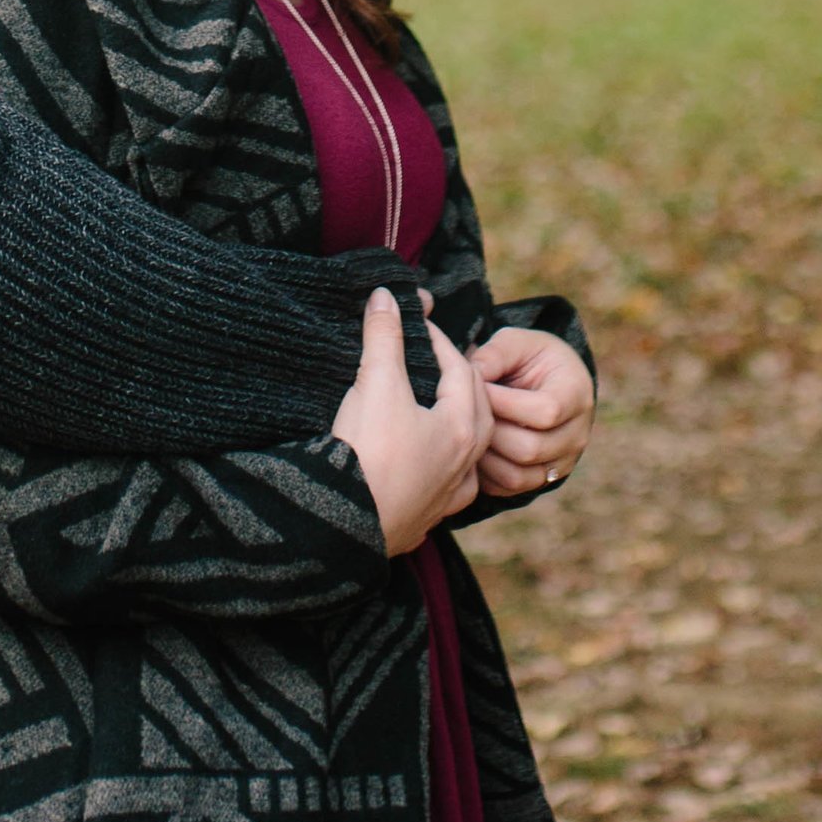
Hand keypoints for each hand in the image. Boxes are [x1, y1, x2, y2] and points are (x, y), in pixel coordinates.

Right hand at [332, 291, 486, 555]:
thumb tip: (385, 296)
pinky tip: (433, 470)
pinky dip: (445, 473)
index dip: (439, 341)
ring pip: (471, 457)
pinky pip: (448, 491)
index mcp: (461, 427)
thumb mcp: (375, 383)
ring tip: (445, 413)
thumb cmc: (368, 451)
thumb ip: (384, 337)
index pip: (461, 370)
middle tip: (436, 361)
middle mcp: (463, 464)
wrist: (345, 525)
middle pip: (476, 412)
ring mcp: (446, 496)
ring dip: (462, 429)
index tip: (417, 324)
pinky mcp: (423, 519)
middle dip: (460, 381)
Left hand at [471, 324, 594, 500]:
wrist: (547, 381)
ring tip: (468, 429)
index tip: (478, 386)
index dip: (504, 402)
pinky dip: (487, 473)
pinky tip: (474, 448)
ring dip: (485, 455)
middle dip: (490, 429)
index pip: (545, 412)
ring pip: (518, 475)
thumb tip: (470, 373)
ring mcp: (563, 462)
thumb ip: (495, 354)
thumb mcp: (516, 342)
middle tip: (466, 411)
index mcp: (576, 394)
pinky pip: (510, 488)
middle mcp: (577, 434)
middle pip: (529, 449)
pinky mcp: (545, 479)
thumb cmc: (530, 357)